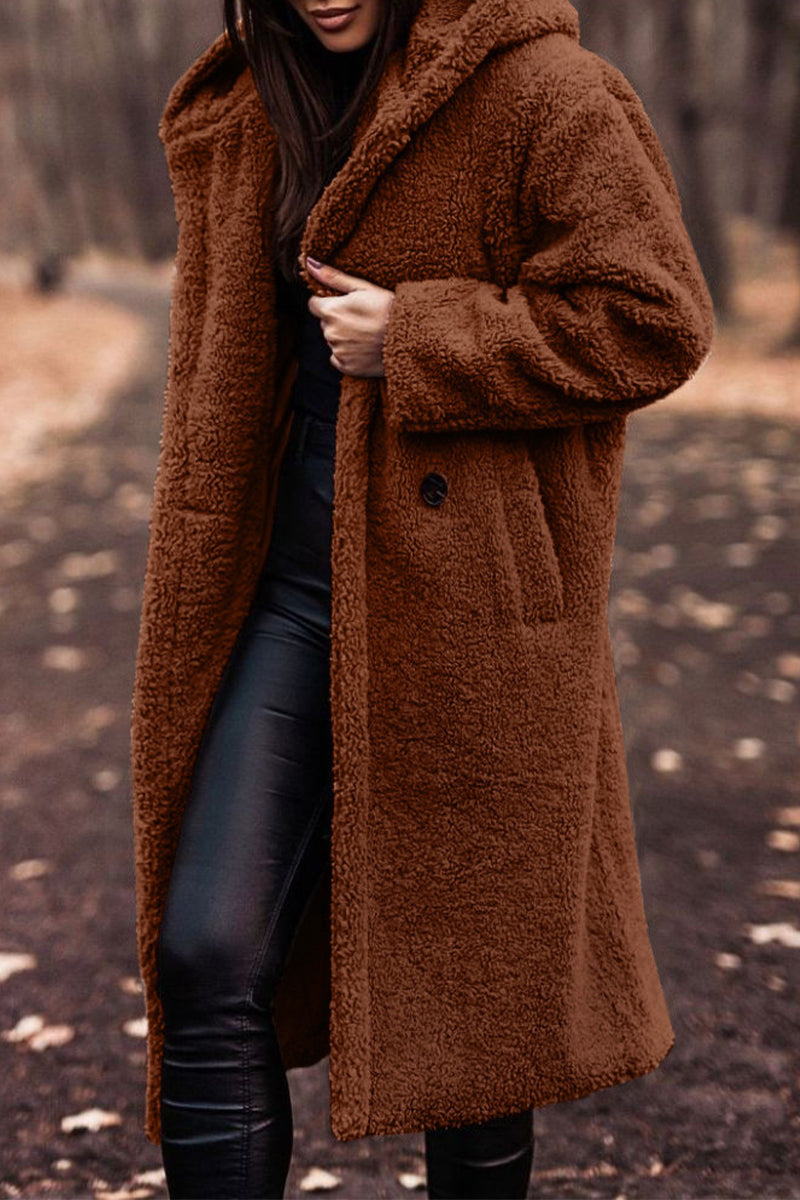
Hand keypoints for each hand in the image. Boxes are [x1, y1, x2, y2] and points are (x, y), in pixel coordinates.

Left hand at [302, 255, 393, 377]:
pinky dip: (348, 354)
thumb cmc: (389, 309)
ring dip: (344, 337)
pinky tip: (365, 347)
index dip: (329, 303)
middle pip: (325, 323)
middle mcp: (330, 332)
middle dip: (337, 320)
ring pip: (333, 340)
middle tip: (361, 318)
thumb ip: (334, 277)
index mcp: (331, 311)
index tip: (345, 304)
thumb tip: (309, 263)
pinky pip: (339, 358)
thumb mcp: (363, 288)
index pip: (314, 305)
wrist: (410, 337)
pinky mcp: (346, 367)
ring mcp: (338, 351)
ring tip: (366, 333)